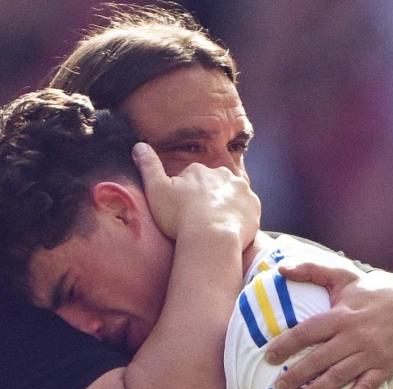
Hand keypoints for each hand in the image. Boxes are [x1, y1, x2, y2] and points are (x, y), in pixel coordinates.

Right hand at [132, 142, 259, 246]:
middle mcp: (223, 174)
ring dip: (226, 206)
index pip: (193, 178)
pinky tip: (230, 229)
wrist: (211, 238)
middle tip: (199, 218)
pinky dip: (240, 217)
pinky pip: (247, 210)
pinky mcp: (254, 207)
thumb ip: (148, 166)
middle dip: (209, 197)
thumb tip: (139, 145)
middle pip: (215, 185)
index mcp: (200, 170)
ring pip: (232, 196)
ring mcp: (242, 190)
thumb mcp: (156, 190)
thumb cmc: (180, 217)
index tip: (183, 209)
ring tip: (215, 226)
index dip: (187, 194)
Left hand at [265, 263, 392, 388]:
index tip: (269, 357)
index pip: (307, 332)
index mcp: (341, 315)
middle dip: (296, 374)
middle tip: (278, 387)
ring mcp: (371, 354)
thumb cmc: (375, 291)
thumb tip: (281, 268)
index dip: (286, 345)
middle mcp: (354, 336)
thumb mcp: (344, 275)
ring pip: (339, 376)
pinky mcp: (385, 368)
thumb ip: (312, 269)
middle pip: (320, 359)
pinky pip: (367, 388)